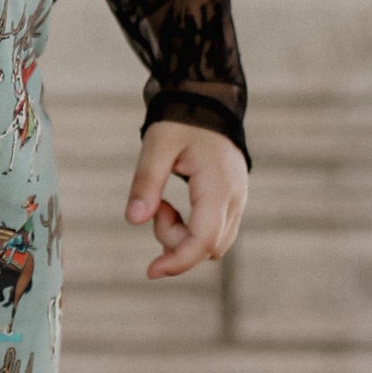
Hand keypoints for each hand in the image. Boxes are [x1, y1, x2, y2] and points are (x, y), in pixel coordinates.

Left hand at [124, 121, 247, 279]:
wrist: (207, 101)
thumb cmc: (182, 121)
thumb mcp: (157, 146)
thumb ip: (146, 182)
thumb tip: (134, 220)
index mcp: (219, 186)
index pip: (204, 240)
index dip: (178, 262)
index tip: (151, 271)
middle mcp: (236, 198)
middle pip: (207, 247)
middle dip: (174, 242)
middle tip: (156, 207)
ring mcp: (238, 201)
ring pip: (212, 244)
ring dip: (181, 237)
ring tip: (164, 204)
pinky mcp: (232, 202)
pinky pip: (213, 233)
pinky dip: (190, 231)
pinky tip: (174, 208)